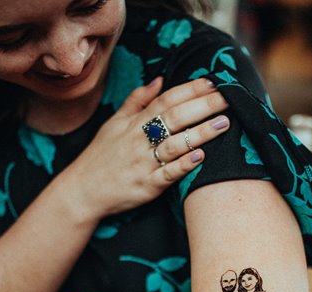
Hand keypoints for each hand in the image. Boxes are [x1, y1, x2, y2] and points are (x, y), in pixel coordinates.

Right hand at [70, 77, 229, 216]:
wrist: (82, 191)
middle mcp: (139, 140)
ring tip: (224, 123)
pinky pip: (168, 174)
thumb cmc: (101, 156)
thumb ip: (136, 101)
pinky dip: (184, 165)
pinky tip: (201, 156)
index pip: (166, 100)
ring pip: (175, 144)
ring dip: (201, 133)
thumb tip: (158, 80)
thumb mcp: (114, 123)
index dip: (190, 90)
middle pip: (175, 117)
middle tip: (229, 97)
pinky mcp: (147, 186)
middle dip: (204, 106)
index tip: (212, 82)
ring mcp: (144, 163)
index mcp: (134, 123)